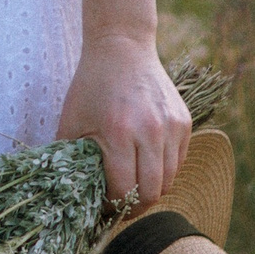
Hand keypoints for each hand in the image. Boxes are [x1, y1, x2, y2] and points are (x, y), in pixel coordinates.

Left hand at [56, 35, 191, 206]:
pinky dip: (164, 170)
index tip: (103, 206)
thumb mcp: (71, 119)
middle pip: (151, 192)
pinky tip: (146, 163)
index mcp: (119, 132)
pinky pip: (179, 161)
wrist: (122, 46)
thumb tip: (70, 192)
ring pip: (169, 180)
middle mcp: (151, 130)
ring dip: (151, 189)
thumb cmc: (91, 84)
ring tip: (133, 187)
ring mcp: (172, 126)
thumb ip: (70, 158)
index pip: (124, 189)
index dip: (113, 205)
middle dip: (134, 206)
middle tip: (121, 206)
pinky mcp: (185, 121)